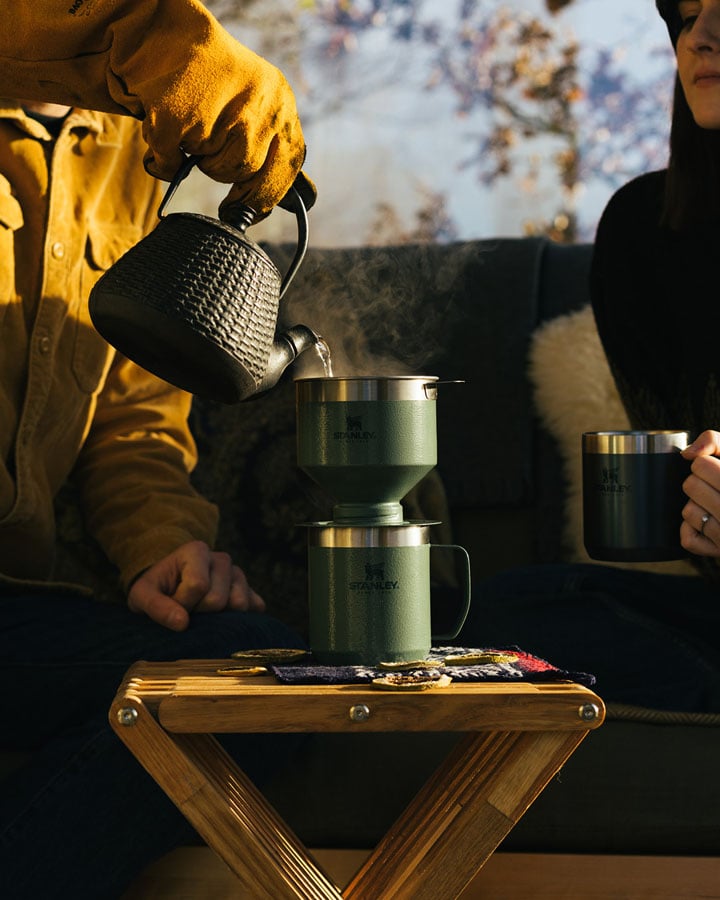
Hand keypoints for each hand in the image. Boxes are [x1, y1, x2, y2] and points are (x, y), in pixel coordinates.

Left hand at [127, 540, 264, 630]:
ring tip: (201, 610)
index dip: (182, 603)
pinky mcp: (250, 591)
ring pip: (239, 604)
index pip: (198, 586)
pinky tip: (221, 617)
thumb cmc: (156, 589)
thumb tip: (182, 623)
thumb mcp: (142, 594)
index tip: (171, 602)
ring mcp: (238, 575)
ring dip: (217, 617)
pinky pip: (255, 607)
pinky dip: (240, 618)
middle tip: (186, 608)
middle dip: (198, 612)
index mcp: (197, 551)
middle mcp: (222, 559)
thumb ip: (156, 607)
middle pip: (218, 599)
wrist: (169, 587)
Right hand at [140, 28, 309, 217]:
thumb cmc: (215, 84)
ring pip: (219, 169)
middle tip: (216, 169)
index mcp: (282, 105)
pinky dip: (166, 161)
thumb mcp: (261, 108)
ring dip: (205, 162)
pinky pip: (175, 163)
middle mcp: (262, 105)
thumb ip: (275, 149)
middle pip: (251, 173)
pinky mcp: (183, 116)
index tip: (250, 210)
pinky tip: (170, 139)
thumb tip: (294, 201)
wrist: (169, 37)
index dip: (268, 194)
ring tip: (196, 134)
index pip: (289, 166)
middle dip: (233, 179)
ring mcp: (222, 110)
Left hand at [681, 430, 719, 556]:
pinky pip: (688, 538)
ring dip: (697, 506)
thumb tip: (688, 453)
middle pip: (690, 486)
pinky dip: (693, 531)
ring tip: (717, 506)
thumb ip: (715, 441)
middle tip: (716, 488)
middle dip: (699, 483)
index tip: (716, 469)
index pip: (700, 465)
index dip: (704, 464)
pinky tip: (710, 524)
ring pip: (688, 511)